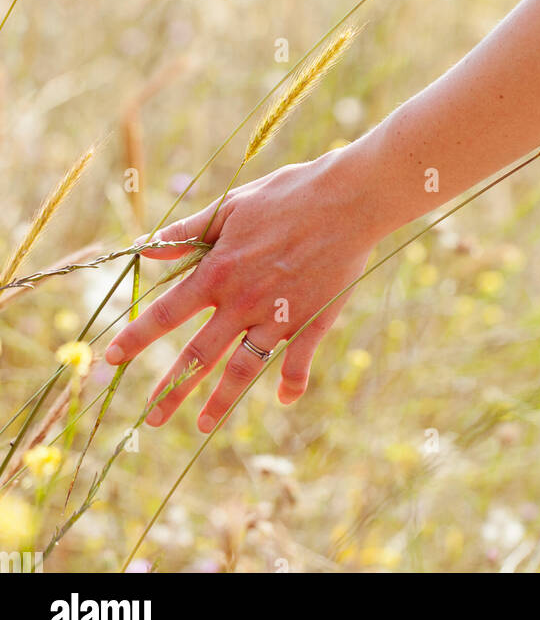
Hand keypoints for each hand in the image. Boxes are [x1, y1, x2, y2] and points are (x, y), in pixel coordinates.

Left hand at [104, 147, 373, 432]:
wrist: (348, 199)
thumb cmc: (287, 193)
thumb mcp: (231, 206)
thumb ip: (187, 232)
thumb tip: (143, 247)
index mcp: (218, 272)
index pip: (166, 313)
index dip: (136, 338)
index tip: (112, 359)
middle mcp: (242, 302)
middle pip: (199, 355)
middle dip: (171, 389)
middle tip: (151, 417)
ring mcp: (278, 316)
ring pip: (242, 369)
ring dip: (220, 401)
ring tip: (202, 426)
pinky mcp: (313, 321)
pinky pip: (298, 363)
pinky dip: (291, 384)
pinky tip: (284, 400)